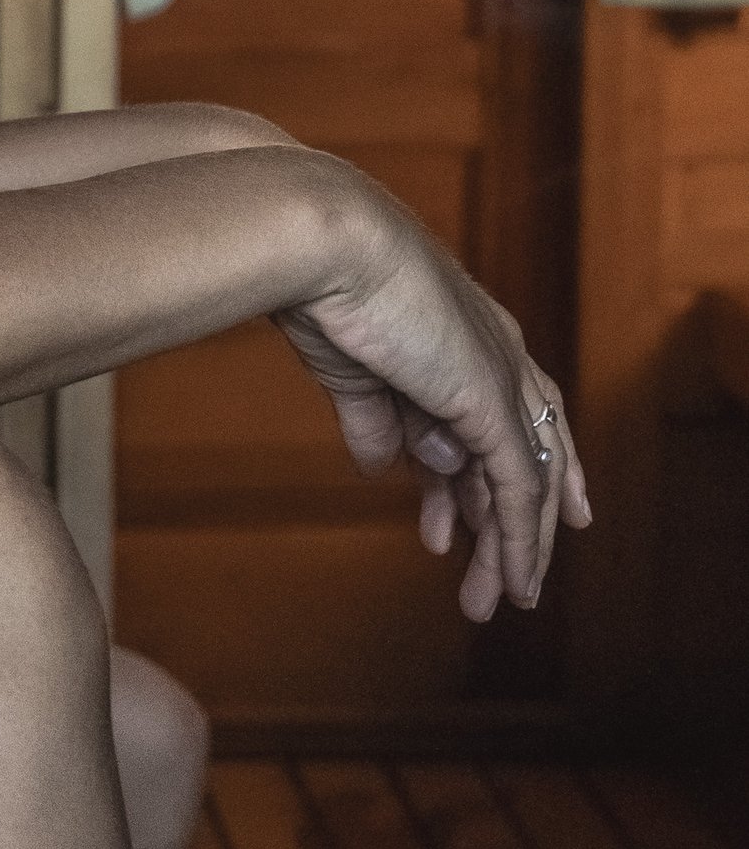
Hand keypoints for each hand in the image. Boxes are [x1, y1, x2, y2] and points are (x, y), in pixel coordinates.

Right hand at [272, 184, 589, 621]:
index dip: (491, 477)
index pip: (501, 418)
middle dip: (502, 526)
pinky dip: (520, 540)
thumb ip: (375, 420)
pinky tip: (514, 581)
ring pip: (526, 482)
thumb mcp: (352, 372)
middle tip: (490, 587)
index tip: (473, 525)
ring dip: (510, 548)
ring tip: (491, 602)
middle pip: (520, 457)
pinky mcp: (494, 403)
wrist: (324, 246)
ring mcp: (502, 379)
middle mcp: (498, 356)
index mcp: (464, 337)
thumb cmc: (322, 287)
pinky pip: (519, 488)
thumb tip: (385, 469)